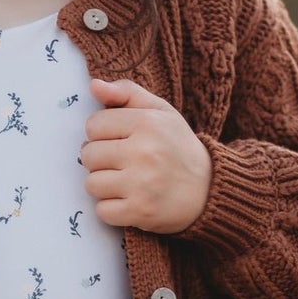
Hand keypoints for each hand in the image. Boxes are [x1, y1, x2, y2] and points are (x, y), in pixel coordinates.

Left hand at [82, 78, 212, 233]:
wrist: (209, 189)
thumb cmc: (177, 147)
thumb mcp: (159, 111)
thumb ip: (126, 93)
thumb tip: (93, 85)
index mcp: (147, 123)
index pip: (93, 125)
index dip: (102, 133)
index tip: (119, 140)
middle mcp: (144, 152)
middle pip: (88, 155)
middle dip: (101, 160)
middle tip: (123, 162)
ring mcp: (142, 184)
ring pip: (91, 184)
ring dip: (104, 185)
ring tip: (126, 182)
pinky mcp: (140, 212)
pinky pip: (102, 211)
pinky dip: (112, 209)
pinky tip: (130, 201)